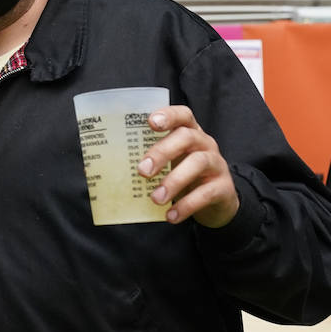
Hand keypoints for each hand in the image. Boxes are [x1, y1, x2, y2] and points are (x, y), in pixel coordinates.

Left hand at [137, 105, 238, 227]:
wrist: (218, 202)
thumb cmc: (186, 175)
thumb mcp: (170, 163)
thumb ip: (149, 160)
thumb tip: (106, 168)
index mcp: (190, 133)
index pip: (183, 115)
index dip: (169, 115)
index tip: (151, 122)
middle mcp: (206, 144)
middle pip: (187, 137)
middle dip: (162, 152)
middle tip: (143, 171)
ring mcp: (217, 164)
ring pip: (198, 163)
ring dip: (174, 181)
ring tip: (155, 198)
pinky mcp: (224, 187)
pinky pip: (206, 193)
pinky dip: (186, 205)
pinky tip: (170, 215)